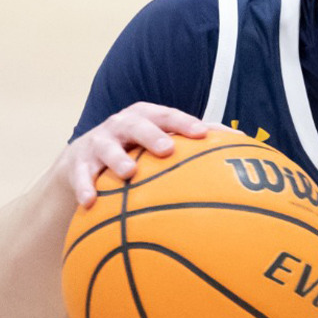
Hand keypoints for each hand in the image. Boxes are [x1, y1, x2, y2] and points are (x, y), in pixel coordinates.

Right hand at [57, 102, 209, 206]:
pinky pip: (81, 175)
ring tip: (128, 173)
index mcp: (145, 118)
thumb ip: (194, 143)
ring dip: (118, 159)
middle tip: (168, 149)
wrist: (82, 161)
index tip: (203, 135)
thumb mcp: (159, 142)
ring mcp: (98, 143)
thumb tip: (241, 144)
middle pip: (137, 125)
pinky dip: (85, 187)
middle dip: (152, 135)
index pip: (167, 116)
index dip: (184, 123)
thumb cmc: (136, 150)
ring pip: (107, 148)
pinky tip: (90, 202)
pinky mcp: (77, 164)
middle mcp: (121, 126)